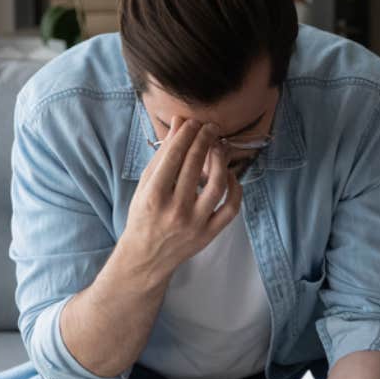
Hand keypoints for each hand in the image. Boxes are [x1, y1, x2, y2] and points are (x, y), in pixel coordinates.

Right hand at [120, 116, 241, 280]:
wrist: (147, 256)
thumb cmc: (144, 216)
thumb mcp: (146, 185)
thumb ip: (163, 155)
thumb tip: (179, 123)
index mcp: (154, 196)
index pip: (174, 156)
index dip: (187, 135)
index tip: (193, 122)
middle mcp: (175, 210)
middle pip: (195, 166)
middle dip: (205, 140)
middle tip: (210, 127)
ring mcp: (195, 223)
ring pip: (218, 185)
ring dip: (222, 161)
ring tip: (220, 147)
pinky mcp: (209, 234)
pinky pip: (231, 208)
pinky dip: (235, 189)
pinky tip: (231, 175)